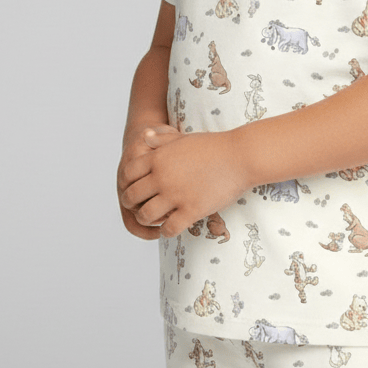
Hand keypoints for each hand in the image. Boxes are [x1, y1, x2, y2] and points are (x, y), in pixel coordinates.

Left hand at [118, 128, 248, 238]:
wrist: (240, 156)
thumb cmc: (214, 145)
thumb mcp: (183, 137)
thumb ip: (161, 139)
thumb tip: (144, 136)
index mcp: (158, 158)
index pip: (127, 174)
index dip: (126, 184)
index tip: (134, 190)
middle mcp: (162, 177)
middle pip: (131, 197)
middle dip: (132, 204)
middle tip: (140, 208)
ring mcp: (176, 194)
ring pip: (146, 216)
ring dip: (146, 221)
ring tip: (154, 221)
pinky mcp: (191, 210)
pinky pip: (168, 228)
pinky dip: (166, 231)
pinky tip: (171, 228)